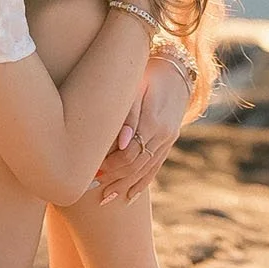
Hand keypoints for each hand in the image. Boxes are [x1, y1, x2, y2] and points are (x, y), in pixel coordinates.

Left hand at [95, 54, 192, 204]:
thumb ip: (129, 114)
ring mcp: (168, 139)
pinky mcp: (169, 141)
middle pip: (136, 166)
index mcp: (154, 121)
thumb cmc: (148, 72)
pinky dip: (142, 183)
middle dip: (113, 179)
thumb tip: (121, 143)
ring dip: (125, 186)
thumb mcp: (137, 85)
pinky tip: (129, 196)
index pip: (129, 154)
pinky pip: (155, 167)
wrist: (176, 69)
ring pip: (146, 171)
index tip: (92, 169)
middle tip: (92, 188)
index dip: (110, 165)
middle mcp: (164, 134)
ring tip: (105, 198)